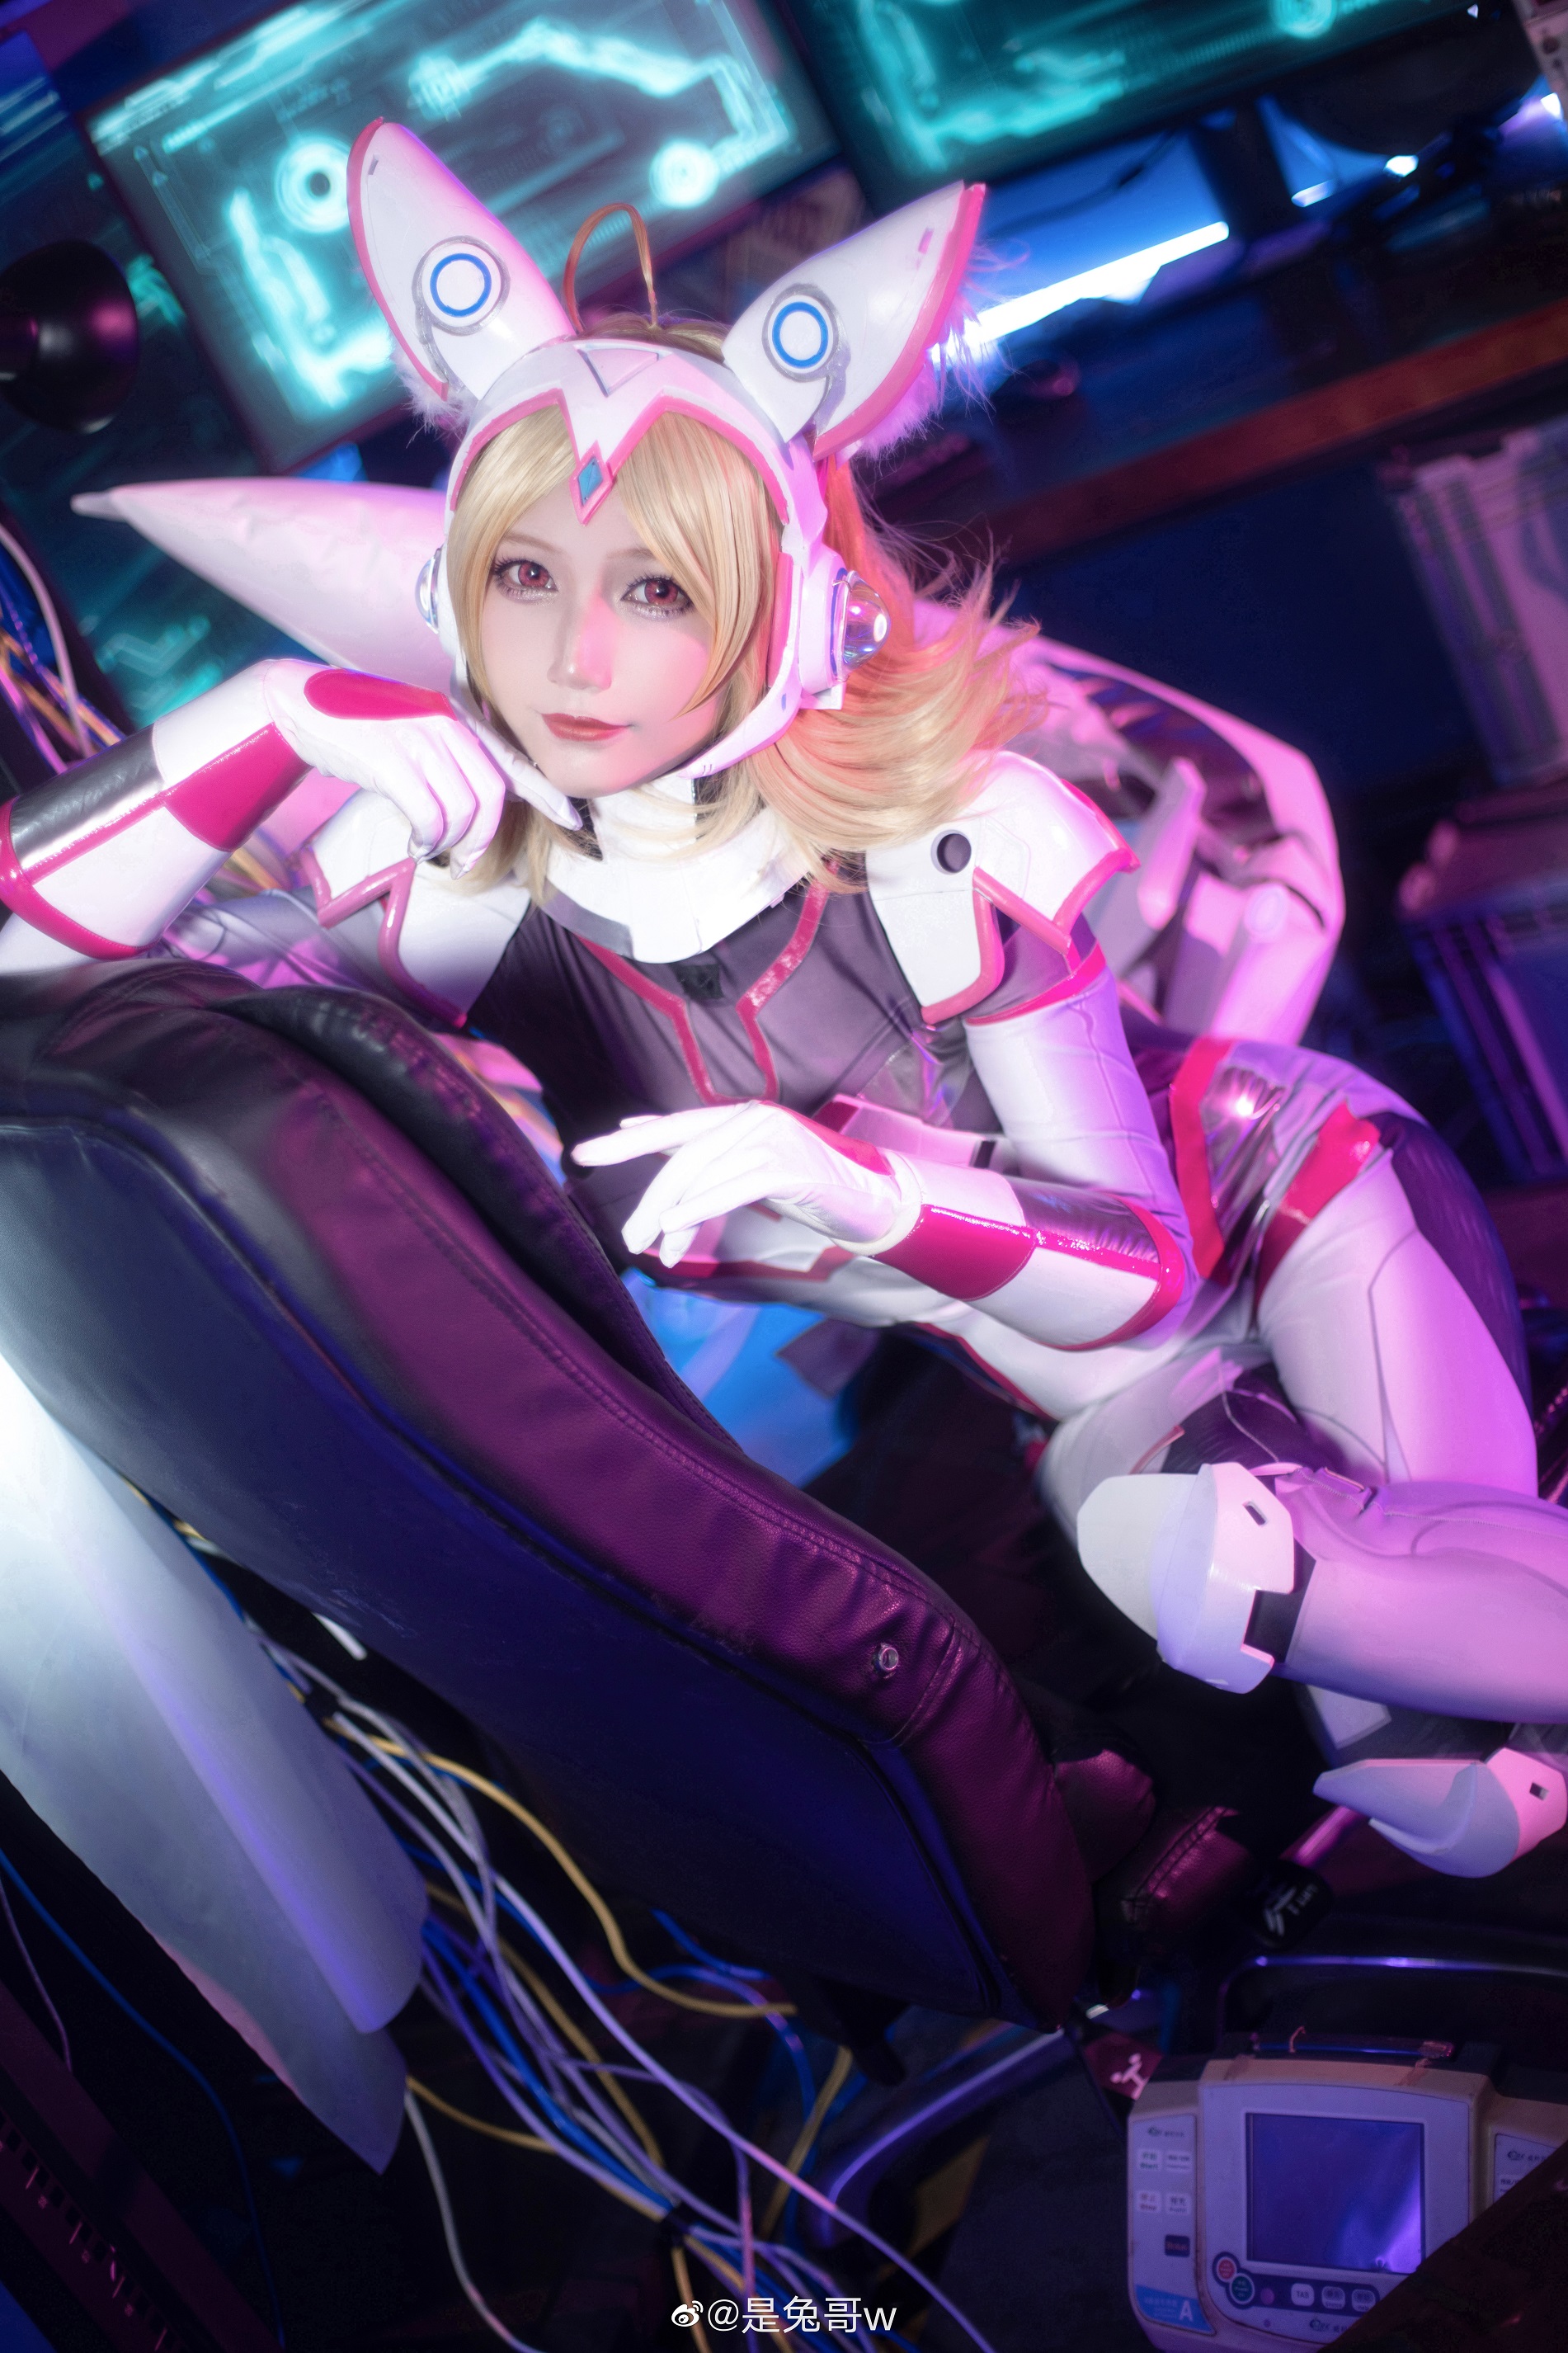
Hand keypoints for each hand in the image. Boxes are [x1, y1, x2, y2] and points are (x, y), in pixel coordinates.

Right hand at [261, 661, 574, 869]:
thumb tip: (485, 801)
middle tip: (465, 860)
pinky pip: (427, 813)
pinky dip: (426, 838)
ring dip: (450, 841)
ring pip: (461, 809)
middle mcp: (443, 723)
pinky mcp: (387, 758)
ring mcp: (416, 738)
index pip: (511, 762)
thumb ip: (450, 759)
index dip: (545, 794)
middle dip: (484, 837)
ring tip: (431, 848)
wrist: (301, 703)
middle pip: (491, 795)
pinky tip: (415, 842)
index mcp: (454, 718)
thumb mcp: (415, 734)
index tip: (571, 820)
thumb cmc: (360, 728)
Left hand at [573, 1103, 912, 1268]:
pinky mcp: (791, 1165)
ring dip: (670, 1215)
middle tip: (627, 1237)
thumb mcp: (749, 1171)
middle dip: (649, 1198)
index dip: (628, 1142)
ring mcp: (773, 1137)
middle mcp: (752, 1118)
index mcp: (740, 1116)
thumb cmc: (809, 1189)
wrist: (873, 1200)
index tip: (583, 1154)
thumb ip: (704, 1159)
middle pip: (683, 1156)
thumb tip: (638, 1138)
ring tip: (650, 1246)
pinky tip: (676, 1227)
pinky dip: (701, 1207)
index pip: (674, 1127)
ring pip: (704, 1174)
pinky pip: (734, 1186)